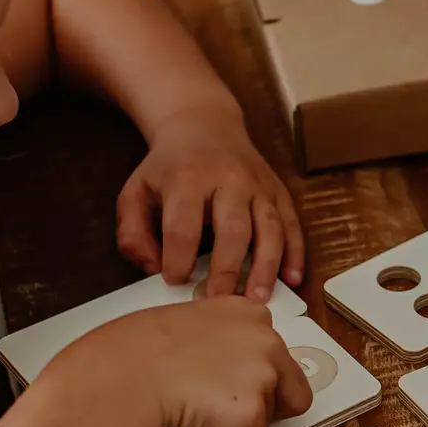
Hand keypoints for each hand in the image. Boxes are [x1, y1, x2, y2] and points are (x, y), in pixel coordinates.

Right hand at [71, 296, 313, 426]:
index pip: (274, 349)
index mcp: (245, 312)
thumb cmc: (130, 352)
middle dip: (268, 405)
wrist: (119, 379)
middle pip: (292, 387)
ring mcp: (263, 377)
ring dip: (240, 424)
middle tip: (227, 411)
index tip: (238, 382)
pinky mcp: (253, 416)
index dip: (254, 372)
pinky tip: (194, 426)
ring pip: (270, 418)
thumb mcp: (180, 324)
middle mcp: (265, 340)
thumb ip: (212, 340)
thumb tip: (213, 363)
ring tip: (197, 414)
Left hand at [115, 110, 304, 299]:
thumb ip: (132, 232)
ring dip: (266, 266)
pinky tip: (292, 279)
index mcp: (188, 179)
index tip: (174, 281)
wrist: (205, 124)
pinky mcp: (279, 192)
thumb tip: (152, 268)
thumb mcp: (136, 191)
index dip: (178, 258)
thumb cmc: (170, 168)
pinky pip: (292, 224)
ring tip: (259, 299)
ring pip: (270, 228)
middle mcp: (229, 180)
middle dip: (228, 269)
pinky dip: (295, 253)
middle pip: (233, 228)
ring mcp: (259, 186)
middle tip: (221, 301)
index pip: (183, 226)